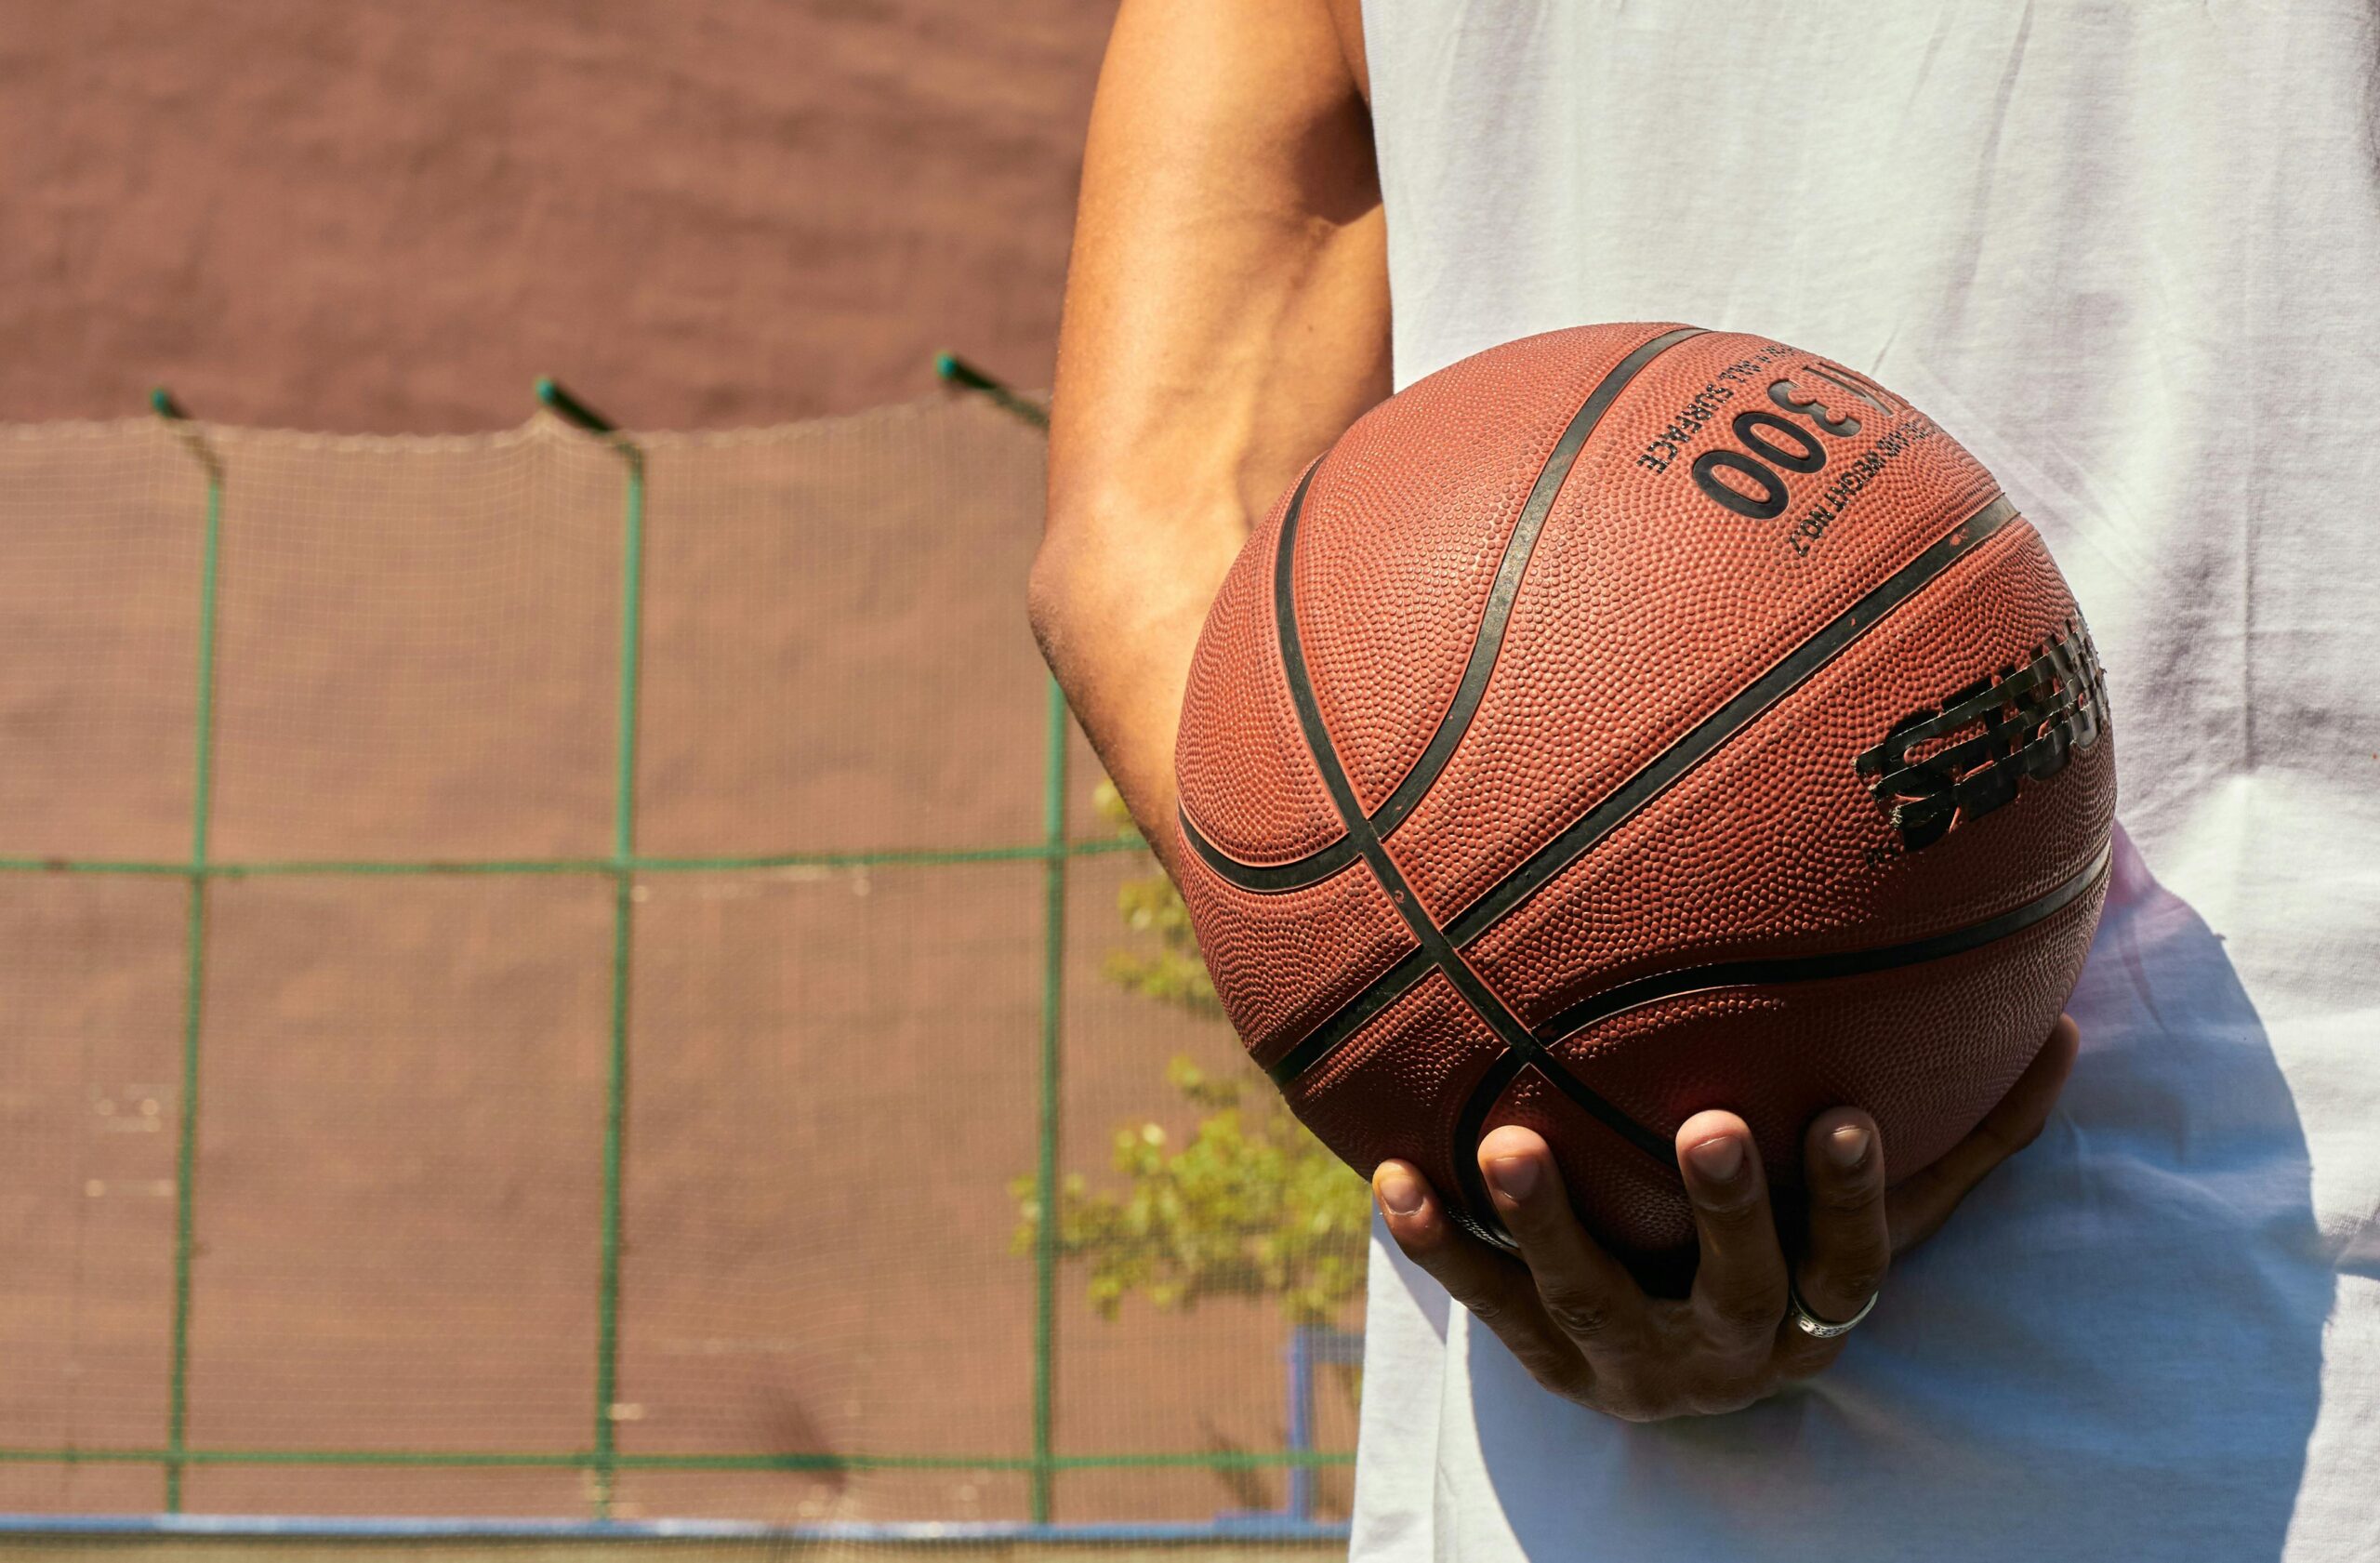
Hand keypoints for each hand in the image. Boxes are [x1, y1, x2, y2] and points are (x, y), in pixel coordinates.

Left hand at [1371, 1015, 2079, 1420]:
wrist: (1679, 1379)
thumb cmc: (1791, 1260)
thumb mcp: (1876, 1217)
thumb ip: (1964, 1137)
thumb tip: (2064, 1029)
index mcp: (1819, 1312)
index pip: (1854, 1259)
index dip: (1852, 1197)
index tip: (1842, 1115)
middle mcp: (1730, 1352)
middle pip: (1735, 1288)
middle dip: (1726, 1212)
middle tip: (1707, 1125)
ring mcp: (1629, 1363)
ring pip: (1589, 1301)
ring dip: (1548, 1223)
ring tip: (1508, 1141)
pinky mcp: (1543, 1361)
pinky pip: (1484, 1305)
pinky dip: (1438, 1248)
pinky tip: (1392, 1179)